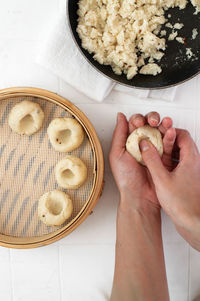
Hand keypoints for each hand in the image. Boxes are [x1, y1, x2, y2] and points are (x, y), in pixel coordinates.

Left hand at [109, 111, 175, 210]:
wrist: (139, 196)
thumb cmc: (126, 179)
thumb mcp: (116, 154)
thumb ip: (119, 134)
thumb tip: (120, 117)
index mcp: (129, 142)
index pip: (135, 123)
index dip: (137, 119)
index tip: (137, 123)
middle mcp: (142, 144)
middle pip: (149, 124)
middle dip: (151, 119)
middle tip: (151, 123)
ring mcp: (154, 149)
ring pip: (160, 131)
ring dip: (162, 124)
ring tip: (164, 124)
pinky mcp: (164, 156)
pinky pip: (169, 142)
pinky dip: (170, 135)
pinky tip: (169, 132)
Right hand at [140, 129, 199, 249]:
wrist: (193, 222)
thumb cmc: (182, 204)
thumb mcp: (161, 179)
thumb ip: (152, 159)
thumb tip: (145, 145)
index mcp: (190, 159)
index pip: (182, 134)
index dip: (168, 131)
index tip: (156, 133)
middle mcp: (194, 163)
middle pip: (181, 143)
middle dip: (166, 140)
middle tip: (154, 141)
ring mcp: (192, 171)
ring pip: (180, 154)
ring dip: (167, 151)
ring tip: (153, 154)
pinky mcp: (189, 180)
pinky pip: (179, 164)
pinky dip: (169, 162)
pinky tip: (158, 169)